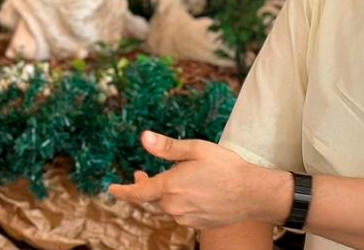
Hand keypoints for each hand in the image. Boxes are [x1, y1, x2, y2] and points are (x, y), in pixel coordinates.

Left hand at [108, 131, 290, 229]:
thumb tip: (144, 138)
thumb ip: (167, 147)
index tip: (112, 188)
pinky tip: (191, 192)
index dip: (122, 190)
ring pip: (166, 207)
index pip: (136, 193)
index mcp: (170, 186)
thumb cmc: (226, 167)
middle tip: (141, 175)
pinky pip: (180, 213)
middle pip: (149, 200)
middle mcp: (173, 206)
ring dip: (162, 194)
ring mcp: (184, 218)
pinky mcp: (196, 224)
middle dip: (143, 187)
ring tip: (171, 180)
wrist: (251, 193)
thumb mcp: (197, 150)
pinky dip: (178, 202)